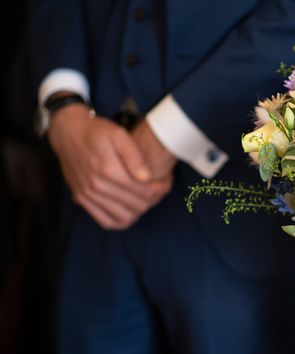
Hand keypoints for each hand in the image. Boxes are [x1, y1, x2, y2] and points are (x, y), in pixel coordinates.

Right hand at [49, 104, 171, 229]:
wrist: (67, 133)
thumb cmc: (96, 132)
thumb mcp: (118, 134)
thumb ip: (134, 156)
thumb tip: (146, 178)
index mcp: (108, 170)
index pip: (146, 191)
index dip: (162, 188)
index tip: (167, 180)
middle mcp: (97, 186)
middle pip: (138, 205)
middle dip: (155, 198)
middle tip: (161, 188)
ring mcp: (88, 195)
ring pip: (125, 217)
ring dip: (141, 210)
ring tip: (147, 198)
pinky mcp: (82, 200)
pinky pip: (107, 221)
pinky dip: (122, 220)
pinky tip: (131, 209)